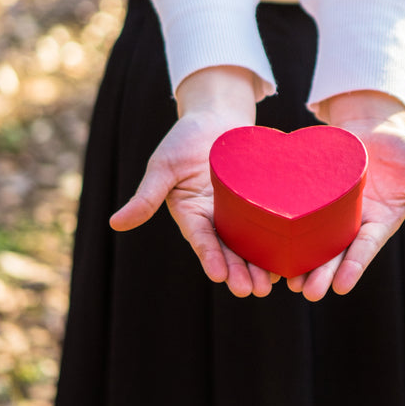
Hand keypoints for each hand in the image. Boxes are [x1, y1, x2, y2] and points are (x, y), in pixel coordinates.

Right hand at [108, 66, 278, 297]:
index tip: (220, 275)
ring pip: (249, 245)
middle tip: (253, 290)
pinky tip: (289, 258)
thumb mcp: (163, 165)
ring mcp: (238, 213)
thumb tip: (115, 224)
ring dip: (258, 266)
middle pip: (228, 250)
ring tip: (270, 284)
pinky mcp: (259, 202)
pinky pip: (269, 225)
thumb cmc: (184, 138)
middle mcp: (215, 219)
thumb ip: (145, 197)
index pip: (202, 239)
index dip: (210, 257)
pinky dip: (277, 242)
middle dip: (239, 271)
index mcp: (191, 214)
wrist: (217, 115)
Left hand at [287, 91, 404, 300]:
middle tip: (306, 291)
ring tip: (285, 279)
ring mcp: (330, 209)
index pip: (364, 249)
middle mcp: (352, 222)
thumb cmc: (404, 152)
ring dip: (301, 259)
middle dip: (321, 272)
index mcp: (378, 223)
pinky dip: (285, 227)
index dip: (353, 267)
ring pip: (313, 238)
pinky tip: (269, 241)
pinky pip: (296, 211)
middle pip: (335, 252)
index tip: (339, 286)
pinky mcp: (312, 192)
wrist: (373, 125)